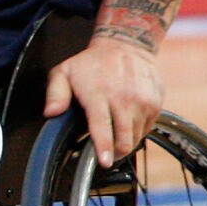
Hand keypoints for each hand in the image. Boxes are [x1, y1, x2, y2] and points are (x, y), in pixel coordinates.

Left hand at [45, 35, 163, 167]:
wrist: (127, 44)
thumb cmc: (93, 63)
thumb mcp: (64, 72)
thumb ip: (55, 93)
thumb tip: (51, 112)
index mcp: (99, 94)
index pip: (103, 126)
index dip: (104, 147)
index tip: (104, 161)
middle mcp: (124, 98)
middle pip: (124, 139)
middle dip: (115, 153)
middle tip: (106, 153)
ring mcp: (143, 101)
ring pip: (136, 137)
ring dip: (125, 141)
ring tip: (115, 131)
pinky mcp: (155, 102)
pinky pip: (147, 128)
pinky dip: (137, 130)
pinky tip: (127, 119)